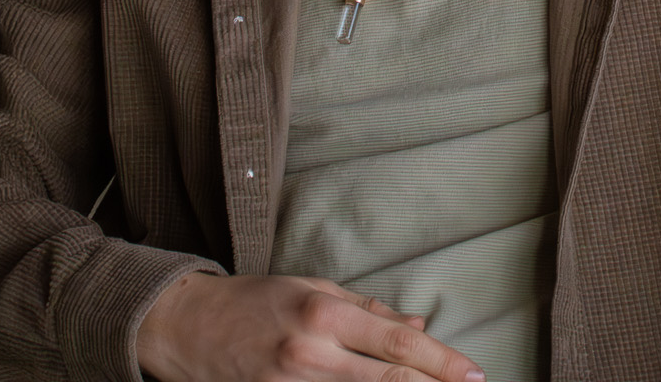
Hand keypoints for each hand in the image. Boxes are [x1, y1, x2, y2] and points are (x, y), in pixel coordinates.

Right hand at [136, 272, 482, 381]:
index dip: (441, 360)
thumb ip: (366, 310)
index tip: (473, 373)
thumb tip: (418, 327)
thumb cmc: (255, 301)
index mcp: (324, 312)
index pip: (397, 340)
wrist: (188, 327)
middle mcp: (310, 352)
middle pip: (388, 379)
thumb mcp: (312, 289)